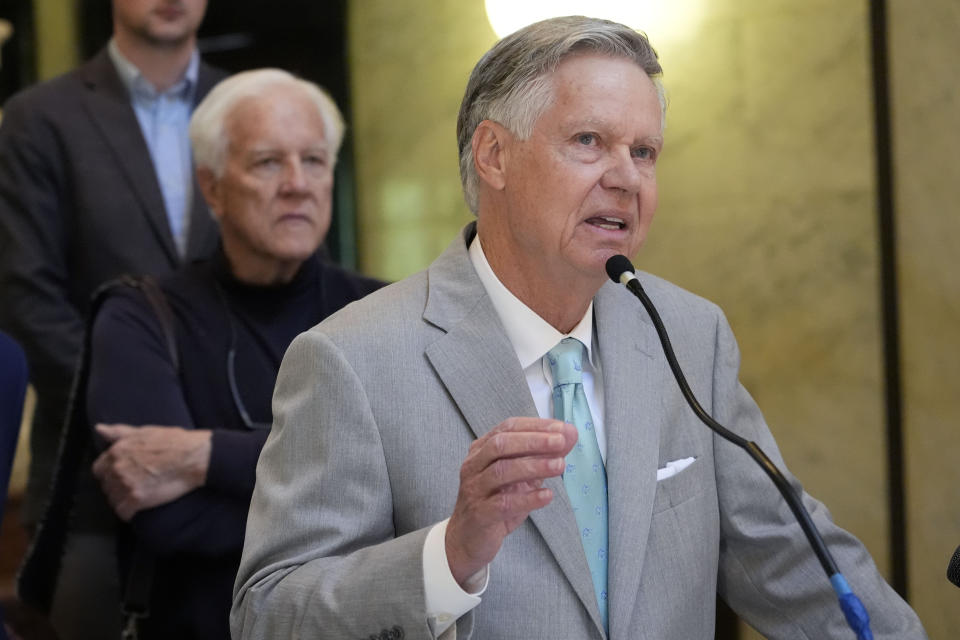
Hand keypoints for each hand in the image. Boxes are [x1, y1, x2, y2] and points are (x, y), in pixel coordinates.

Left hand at [92, 423, 212, 520]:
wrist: (193, 457)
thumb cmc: (173, 442)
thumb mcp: (144, 431)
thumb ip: (119, 432)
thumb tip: (100, 428)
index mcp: (117, 451)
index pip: (98, 470)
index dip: (110, 473)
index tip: (122, 475)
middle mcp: (117, 468)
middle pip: (106, 486)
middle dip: (118, 487)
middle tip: (136, 485)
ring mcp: (126, 484)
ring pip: (113, 500)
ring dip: (123, 501)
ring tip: (139, 496)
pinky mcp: (137, 499)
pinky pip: (123, 513)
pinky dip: (130, 513)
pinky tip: (139, 508)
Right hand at [445, 417, 576, 585]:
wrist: (468, 538)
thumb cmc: (496, 501)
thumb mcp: (521, 476)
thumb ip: (543, 455)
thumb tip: (570, 434)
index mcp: (482, 450)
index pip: (508, 428)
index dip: (535, 426)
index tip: (561, 428)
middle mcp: (474, 465)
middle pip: (500, 445)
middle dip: (533, 441)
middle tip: (560, 442)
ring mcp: (475, 489)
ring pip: (501, 471)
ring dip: (533, 466)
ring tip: (560, 466)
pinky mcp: (480, 514)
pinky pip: (503, 504)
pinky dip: (528, 498)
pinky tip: (547, 496)